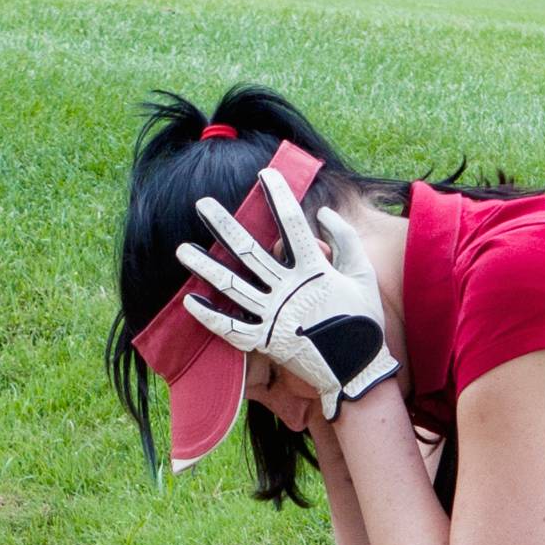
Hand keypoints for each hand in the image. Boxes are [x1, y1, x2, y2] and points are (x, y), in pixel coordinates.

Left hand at [175, 169, 398, 420]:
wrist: (358, 371)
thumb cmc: (362, 319)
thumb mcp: (363, 274)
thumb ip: (344, 239)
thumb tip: (321, 212)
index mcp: (314, 271)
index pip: (292, 224)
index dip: (278, 196)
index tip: (265, 174)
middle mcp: (288, 291)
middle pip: (249, 251)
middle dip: (224, 225)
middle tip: (202, 204)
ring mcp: (273, 317)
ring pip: (232, 287)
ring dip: (205, 267)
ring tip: (182, 250)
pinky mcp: (265, 343)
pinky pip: (230, 329)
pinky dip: (210, 316)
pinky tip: (190, 301)